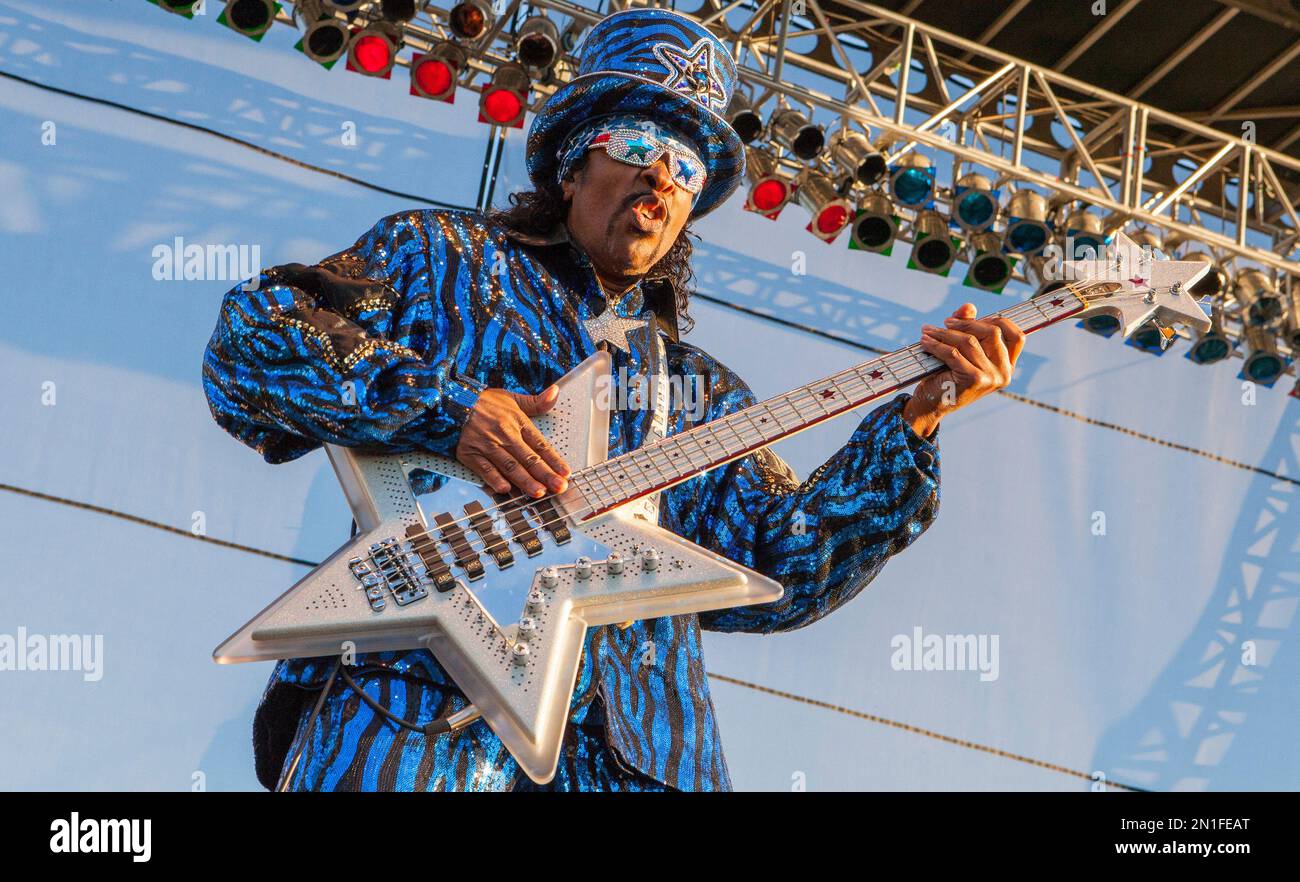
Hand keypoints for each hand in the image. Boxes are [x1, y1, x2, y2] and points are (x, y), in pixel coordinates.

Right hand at [456, 385, 570, 497]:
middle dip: (545, 474)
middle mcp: (504, 434)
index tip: (566, 473)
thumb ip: (536, 402)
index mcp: (517, 421)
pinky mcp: (470, 454)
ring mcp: (487, 445)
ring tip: (538, 492)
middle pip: (528, 458)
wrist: (450, 400)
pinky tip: (505, 489)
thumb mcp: (511, 398)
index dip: (554, 460)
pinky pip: (484, 469)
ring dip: (525, 480)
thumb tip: (555, 392)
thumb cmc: (483, 402)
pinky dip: (494, 479)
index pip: (540, 444)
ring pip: (509, 466)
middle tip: (559, 487)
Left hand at [904, 303, 1025, 438]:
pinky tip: (925, 342)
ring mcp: (991, 377)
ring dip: (944, 333)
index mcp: (1007, 365)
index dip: (998, 321)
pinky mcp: (974, 380)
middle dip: (965, 323)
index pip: (1017, 337)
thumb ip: (968, 327)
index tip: (973, 317)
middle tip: (945, 323)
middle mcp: (1004, 372)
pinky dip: (937, 345)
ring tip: (928, 331)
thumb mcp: (961, 350)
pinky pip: (954, 353)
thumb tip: (969, 307)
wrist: (932, 406)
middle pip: (992, 332)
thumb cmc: (947, 375)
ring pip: (969, 342)